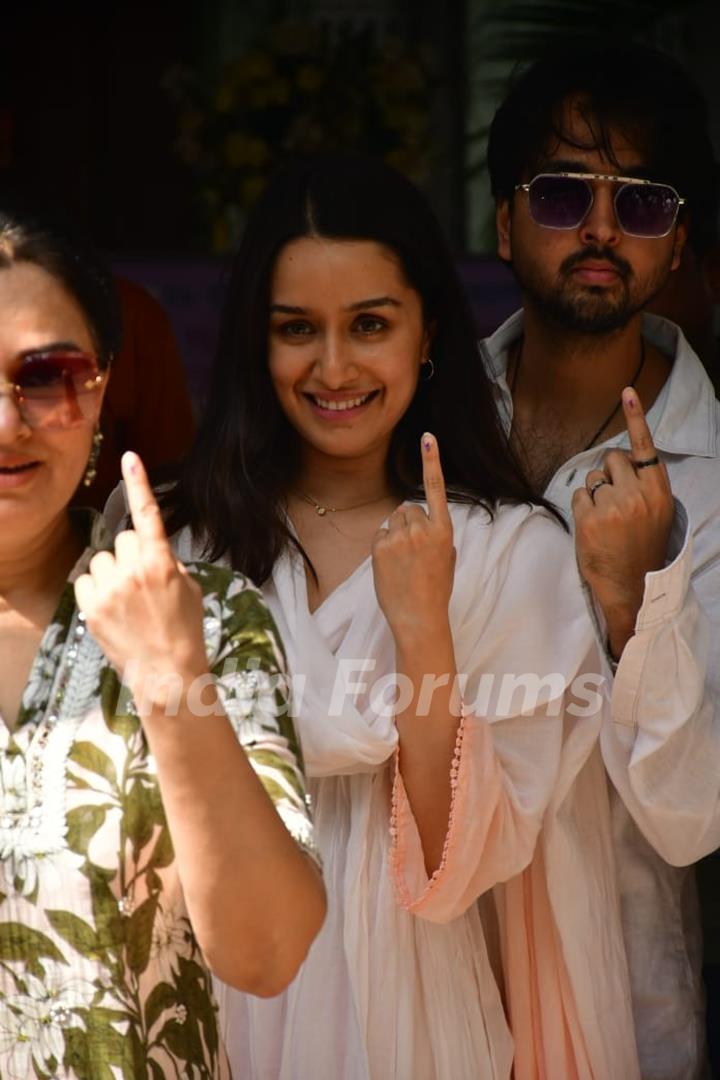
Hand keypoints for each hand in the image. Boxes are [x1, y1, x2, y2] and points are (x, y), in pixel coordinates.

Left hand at [75, 452, 207, 712]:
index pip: (148, 514)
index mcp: (162, 562)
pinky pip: (85, 580)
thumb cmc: (184, 631)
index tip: (130, 458)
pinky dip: (95, 590)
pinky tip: (110, 608)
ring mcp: (111, 589)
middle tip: (141, 583)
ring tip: (126, 600)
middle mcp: (134, 571)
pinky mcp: (92, 608)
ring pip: (101, 559)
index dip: (139, 484)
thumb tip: (149, 553)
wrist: (168, 673)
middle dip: (130, 554)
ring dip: (111, 573)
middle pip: (122, 540)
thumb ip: (167, 563)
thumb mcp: (189, 589)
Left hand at [372, 433, 455, 641]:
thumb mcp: (447, 558)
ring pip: (393, 520)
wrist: (418, 617)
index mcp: (443, 530)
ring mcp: (400, 537)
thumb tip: (420, 519)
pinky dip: (383, 546)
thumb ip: (436, 534)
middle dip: (408, 523)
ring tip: (403, 561)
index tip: (427, 438)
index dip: (432, 461)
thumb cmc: (435, 590)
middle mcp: (422, 529)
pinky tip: (391, 565)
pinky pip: (380, 534)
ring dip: (395, 533)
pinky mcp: (381, 547)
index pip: (437, 489)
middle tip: (413, 551)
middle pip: (408, 508)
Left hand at [572, 388, 673, 657]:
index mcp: (659, 492)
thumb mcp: (657, 515)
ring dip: (595, 492)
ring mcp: (613, 507)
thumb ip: (646, 486)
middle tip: (613, 499)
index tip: (627, 392)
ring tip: (606, 519)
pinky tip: (593, 527)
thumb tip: (625, 459)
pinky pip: (578, 496)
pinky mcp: (589, 520)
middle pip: (612, 459)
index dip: (636, 418)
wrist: (634, 588)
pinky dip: (582, 508)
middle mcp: (638, 495)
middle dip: (608, 473)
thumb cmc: (642, 549)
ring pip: (593, 478)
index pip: (645, 448)